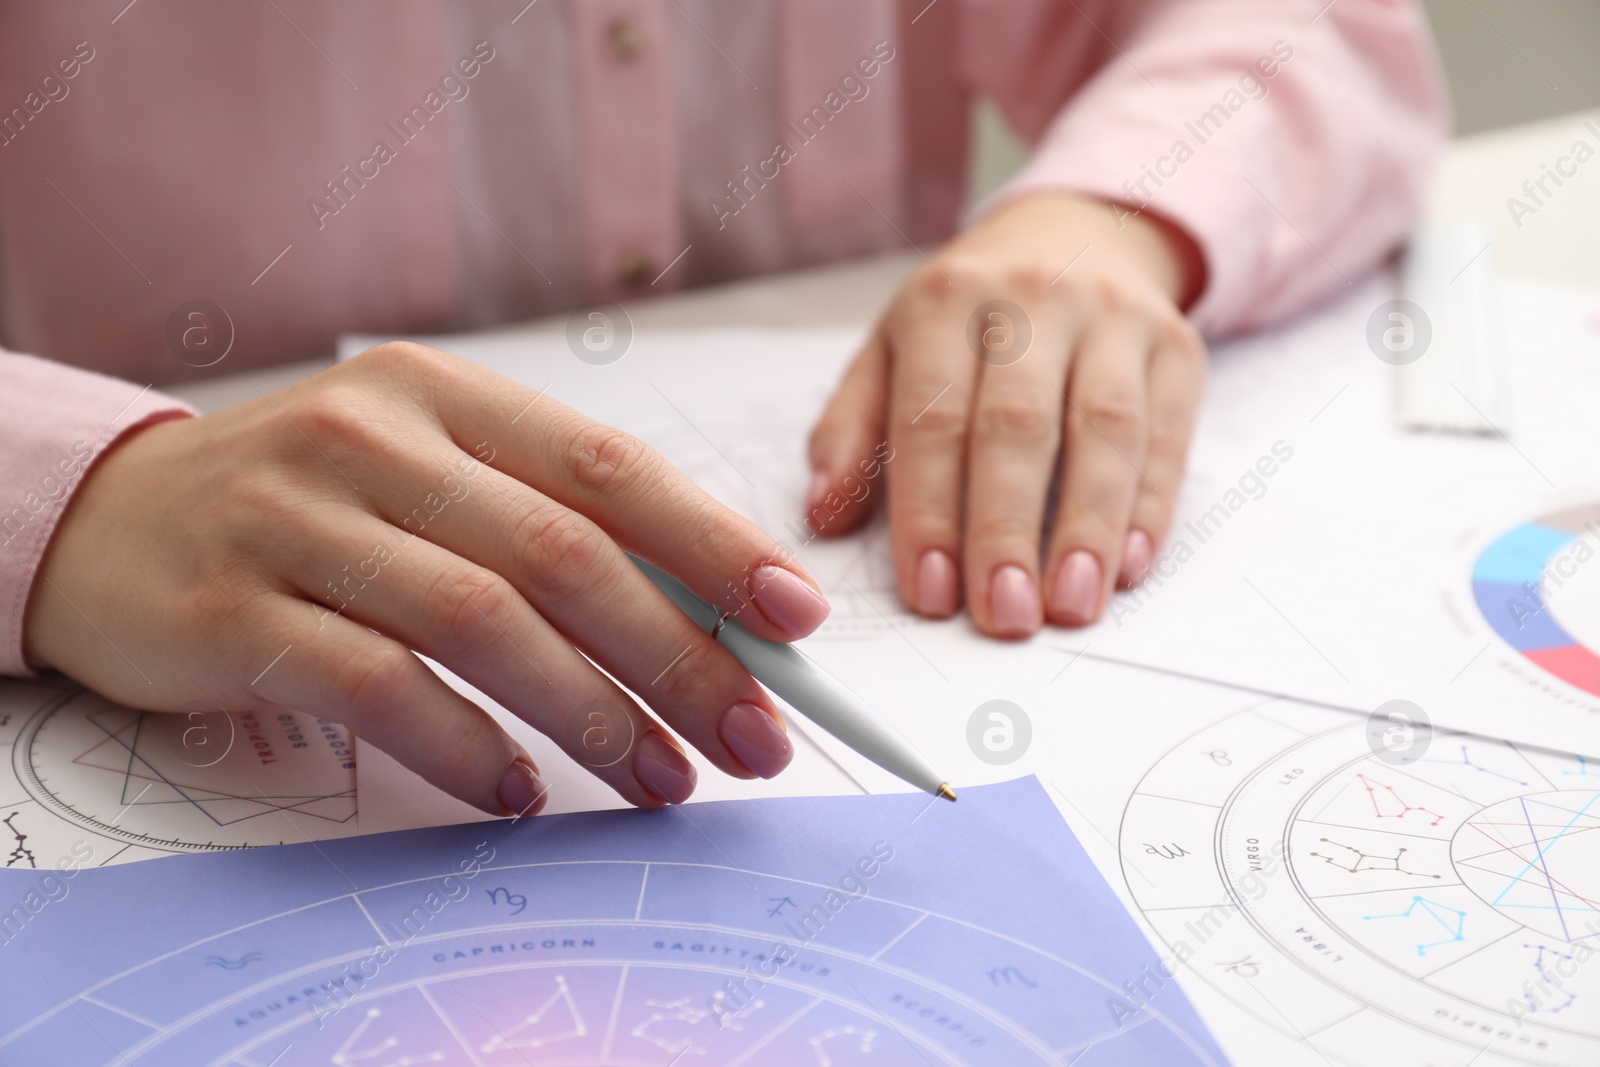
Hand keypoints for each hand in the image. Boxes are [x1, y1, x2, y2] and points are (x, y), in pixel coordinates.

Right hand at [25, 343, 827, 813]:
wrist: (113, 523)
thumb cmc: (312, 505)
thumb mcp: (427, 477)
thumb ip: (547, 527)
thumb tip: (710, 619)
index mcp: (444, 395)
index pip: (609, 466)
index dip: (714, 543)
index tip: (796, 618)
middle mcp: (373, 440)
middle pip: (563, 554)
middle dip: (679, 656)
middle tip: (752, 736)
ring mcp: (298, 521)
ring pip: (485, 624)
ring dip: (596, 716)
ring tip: (663, 780)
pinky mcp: (235, 612)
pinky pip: (379, 689)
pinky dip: (466, 747)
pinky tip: (518, 789)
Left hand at [807, 192, 1207, 635]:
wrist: (1077, 235)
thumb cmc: (969, 320)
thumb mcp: (891, 350)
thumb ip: (851, 432)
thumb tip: (822, 515)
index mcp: (946, 302)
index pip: (932, 417)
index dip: (930, 511)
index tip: (930, 594)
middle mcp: (1032, 299)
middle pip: (1017, 425)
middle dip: (1006, 529)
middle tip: (1003, 615)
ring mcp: (1113, 319)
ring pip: (1105, 430)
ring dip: (1088, 527)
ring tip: (1070, 605)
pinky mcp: (1176, 346)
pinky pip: (1167, 433)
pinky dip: (1150, 506)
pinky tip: (1128, 566)